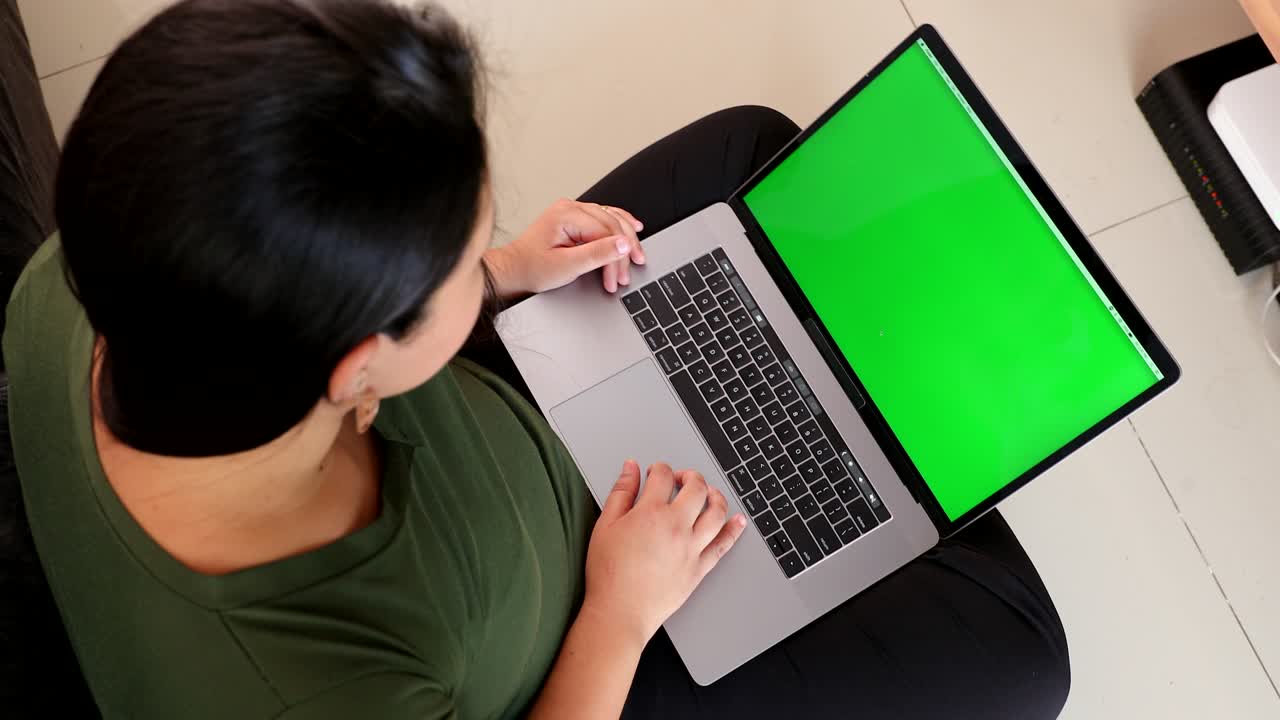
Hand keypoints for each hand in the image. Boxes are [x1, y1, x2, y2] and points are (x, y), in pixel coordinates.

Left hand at [483, 199, 647, 299]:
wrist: (514, 270)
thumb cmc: (533, 268)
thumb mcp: (567, 266)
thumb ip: (597, 254)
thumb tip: (624, 245)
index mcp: (566, 215)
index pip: (606, 233)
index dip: (617, 257)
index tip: (620, 277)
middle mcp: (570, 208)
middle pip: (611, 225)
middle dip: (622, 252)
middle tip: (626, 274)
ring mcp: (572, 211)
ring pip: (611, 220)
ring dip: (624, 240)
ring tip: (635, 257)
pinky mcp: (574, 219)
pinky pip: (603, 218)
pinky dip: (619, 226)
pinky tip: (633, 228)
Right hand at [581, 460, 747, 648]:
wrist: (620, 611)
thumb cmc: (609, 573)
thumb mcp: (605, 526)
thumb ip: (620, 493)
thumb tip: (630, 468)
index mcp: (651, 513)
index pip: (663, 476)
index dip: (659, 468)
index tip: (655, 472)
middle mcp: (676, 527)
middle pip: (696, 488)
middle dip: (690, 476)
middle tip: (682, 479)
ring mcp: (691, 548)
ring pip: (716, 512)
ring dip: (716, 496)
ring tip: (709, 494)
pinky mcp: (700, 568)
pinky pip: (723, 545)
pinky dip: (734, 530)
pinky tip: (739, 521)